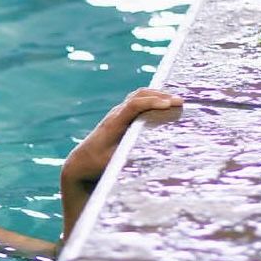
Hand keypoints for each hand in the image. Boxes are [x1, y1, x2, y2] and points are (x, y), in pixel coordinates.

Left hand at [60, 88, 181, 237]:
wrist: (80, 162)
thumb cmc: (97, 165)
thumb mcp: (113, 164)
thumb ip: (129, 158)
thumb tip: (154, 159)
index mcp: (113, 124)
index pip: (133, 106)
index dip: (151, 103)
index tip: (169, 105)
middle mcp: (115, 115)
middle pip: (137, 96)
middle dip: (159, 96)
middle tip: (180, 102)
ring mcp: (116, 113)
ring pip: (137, 96)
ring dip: (156, 95)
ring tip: (176, 101)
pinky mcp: (120, 116)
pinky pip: (137, 101)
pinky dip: (151, 99)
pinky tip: (164, 105)